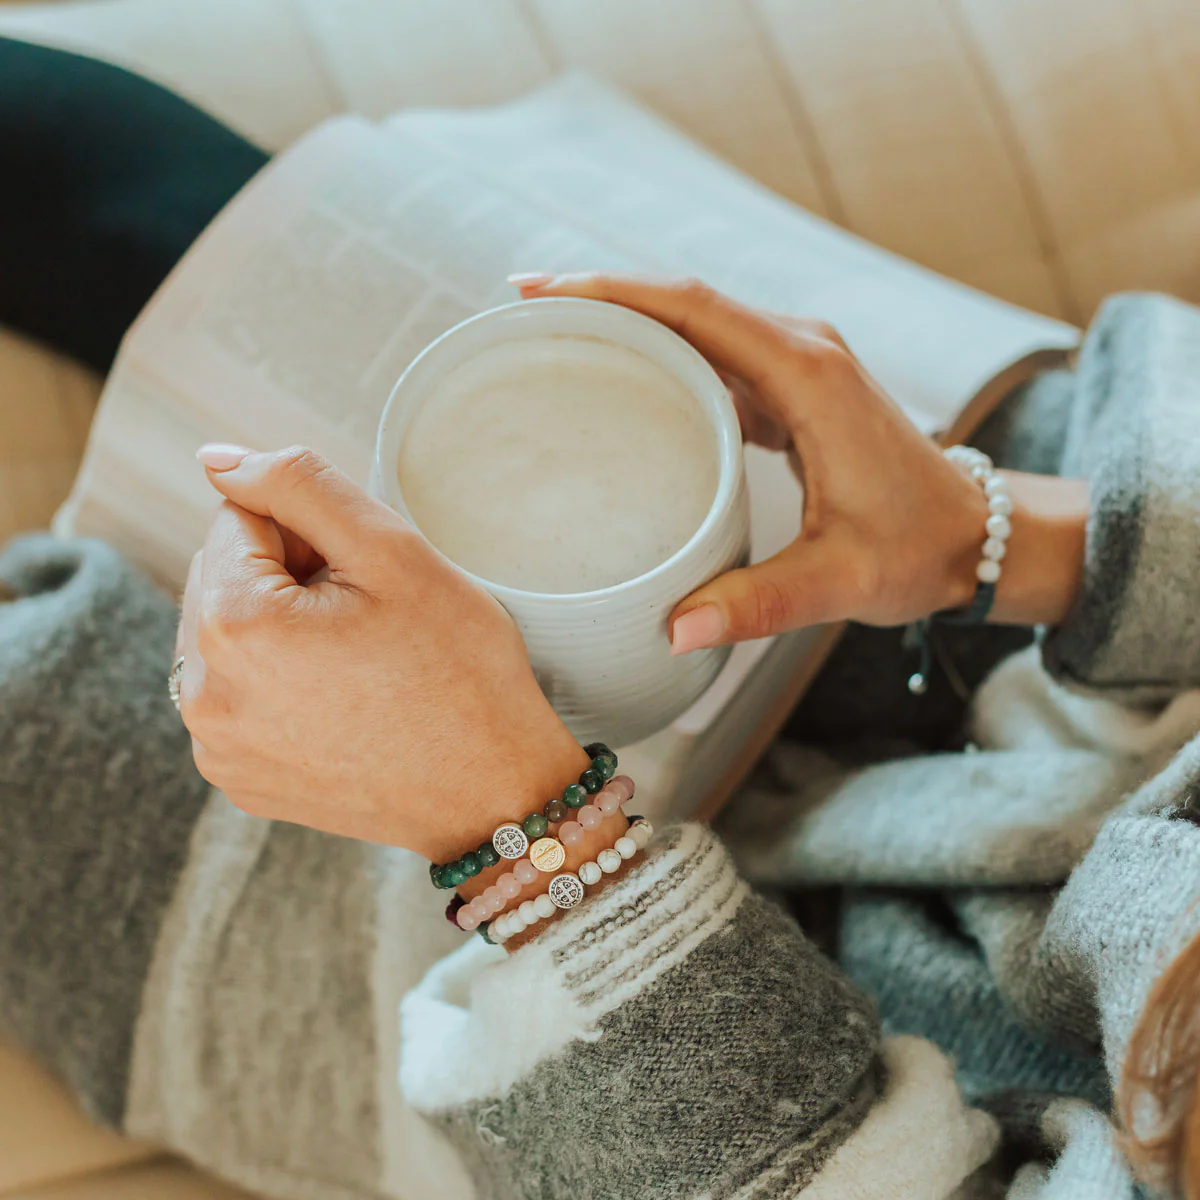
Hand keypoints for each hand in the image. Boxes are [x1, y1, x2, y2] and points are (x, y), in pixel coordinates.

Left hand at [176, 444, 587, 861]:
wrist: (494, 793)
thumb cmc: (459, 668)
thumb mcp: (392, 551)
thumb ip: (295, 484)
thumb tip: (214, 459)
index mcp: (231, 625)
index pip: (240, 519)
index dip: (313, 534)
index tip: (368, 581)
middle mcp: (204, 695)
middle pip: (225, 577)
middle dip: (289, 577)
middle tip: (371, 621)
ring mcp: (217, 746)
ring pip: (227, 635)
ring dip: (279, 627)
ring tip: (360, 663)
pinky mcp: (238, 779)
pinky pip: (238, 695)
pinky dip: (279, 683)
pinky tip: (344, 702)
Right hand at [510, 273, 1087, 647]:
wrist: (973, 535)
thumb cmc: (916, 549)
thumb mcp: (840, 582)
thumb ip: (757, 604)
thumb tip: (672, 630)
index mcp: (809, 376)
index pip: (696, 309)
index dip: (615, 291)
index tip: (543, 289)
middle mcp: (803, 352)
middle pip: (687, 299)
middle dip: (604, 293)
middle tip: (522, 304)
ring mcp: (800, 365)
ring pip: (700, 319)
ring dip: (631, 314)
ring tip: (554, 327)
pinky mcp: (796, 388)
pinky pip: (718, 352)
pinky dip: (664, 349)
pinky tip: (623, 370)